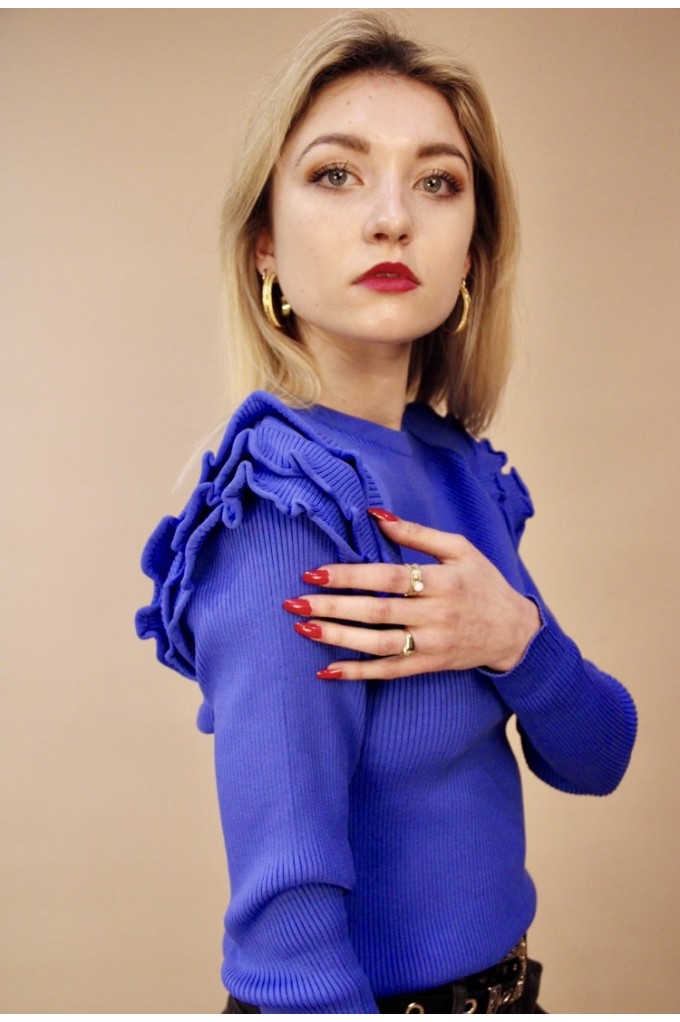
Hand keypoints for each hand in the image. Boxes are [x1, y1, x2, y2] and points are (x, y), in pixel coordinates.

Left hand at [282, 509, 540, 680]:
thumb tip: (374, 514)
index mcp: (442, 581)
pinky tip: (327, 670)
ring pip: (378, 644)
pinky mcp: (429, 666)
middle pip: (377, 612)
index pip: (388, 578)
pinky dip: (357, 673)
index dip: (350, 575)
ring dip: (338, 638)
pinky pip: (388, 672)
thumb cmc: (483, 583)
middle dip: (333, 607)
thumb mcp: (459, 549)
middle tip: (295, 601)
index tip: (315, 572)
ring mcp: (432, 645)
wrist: (513, 632)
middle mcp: (436, 615)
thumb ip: (417, 533)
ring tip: (304, 627)